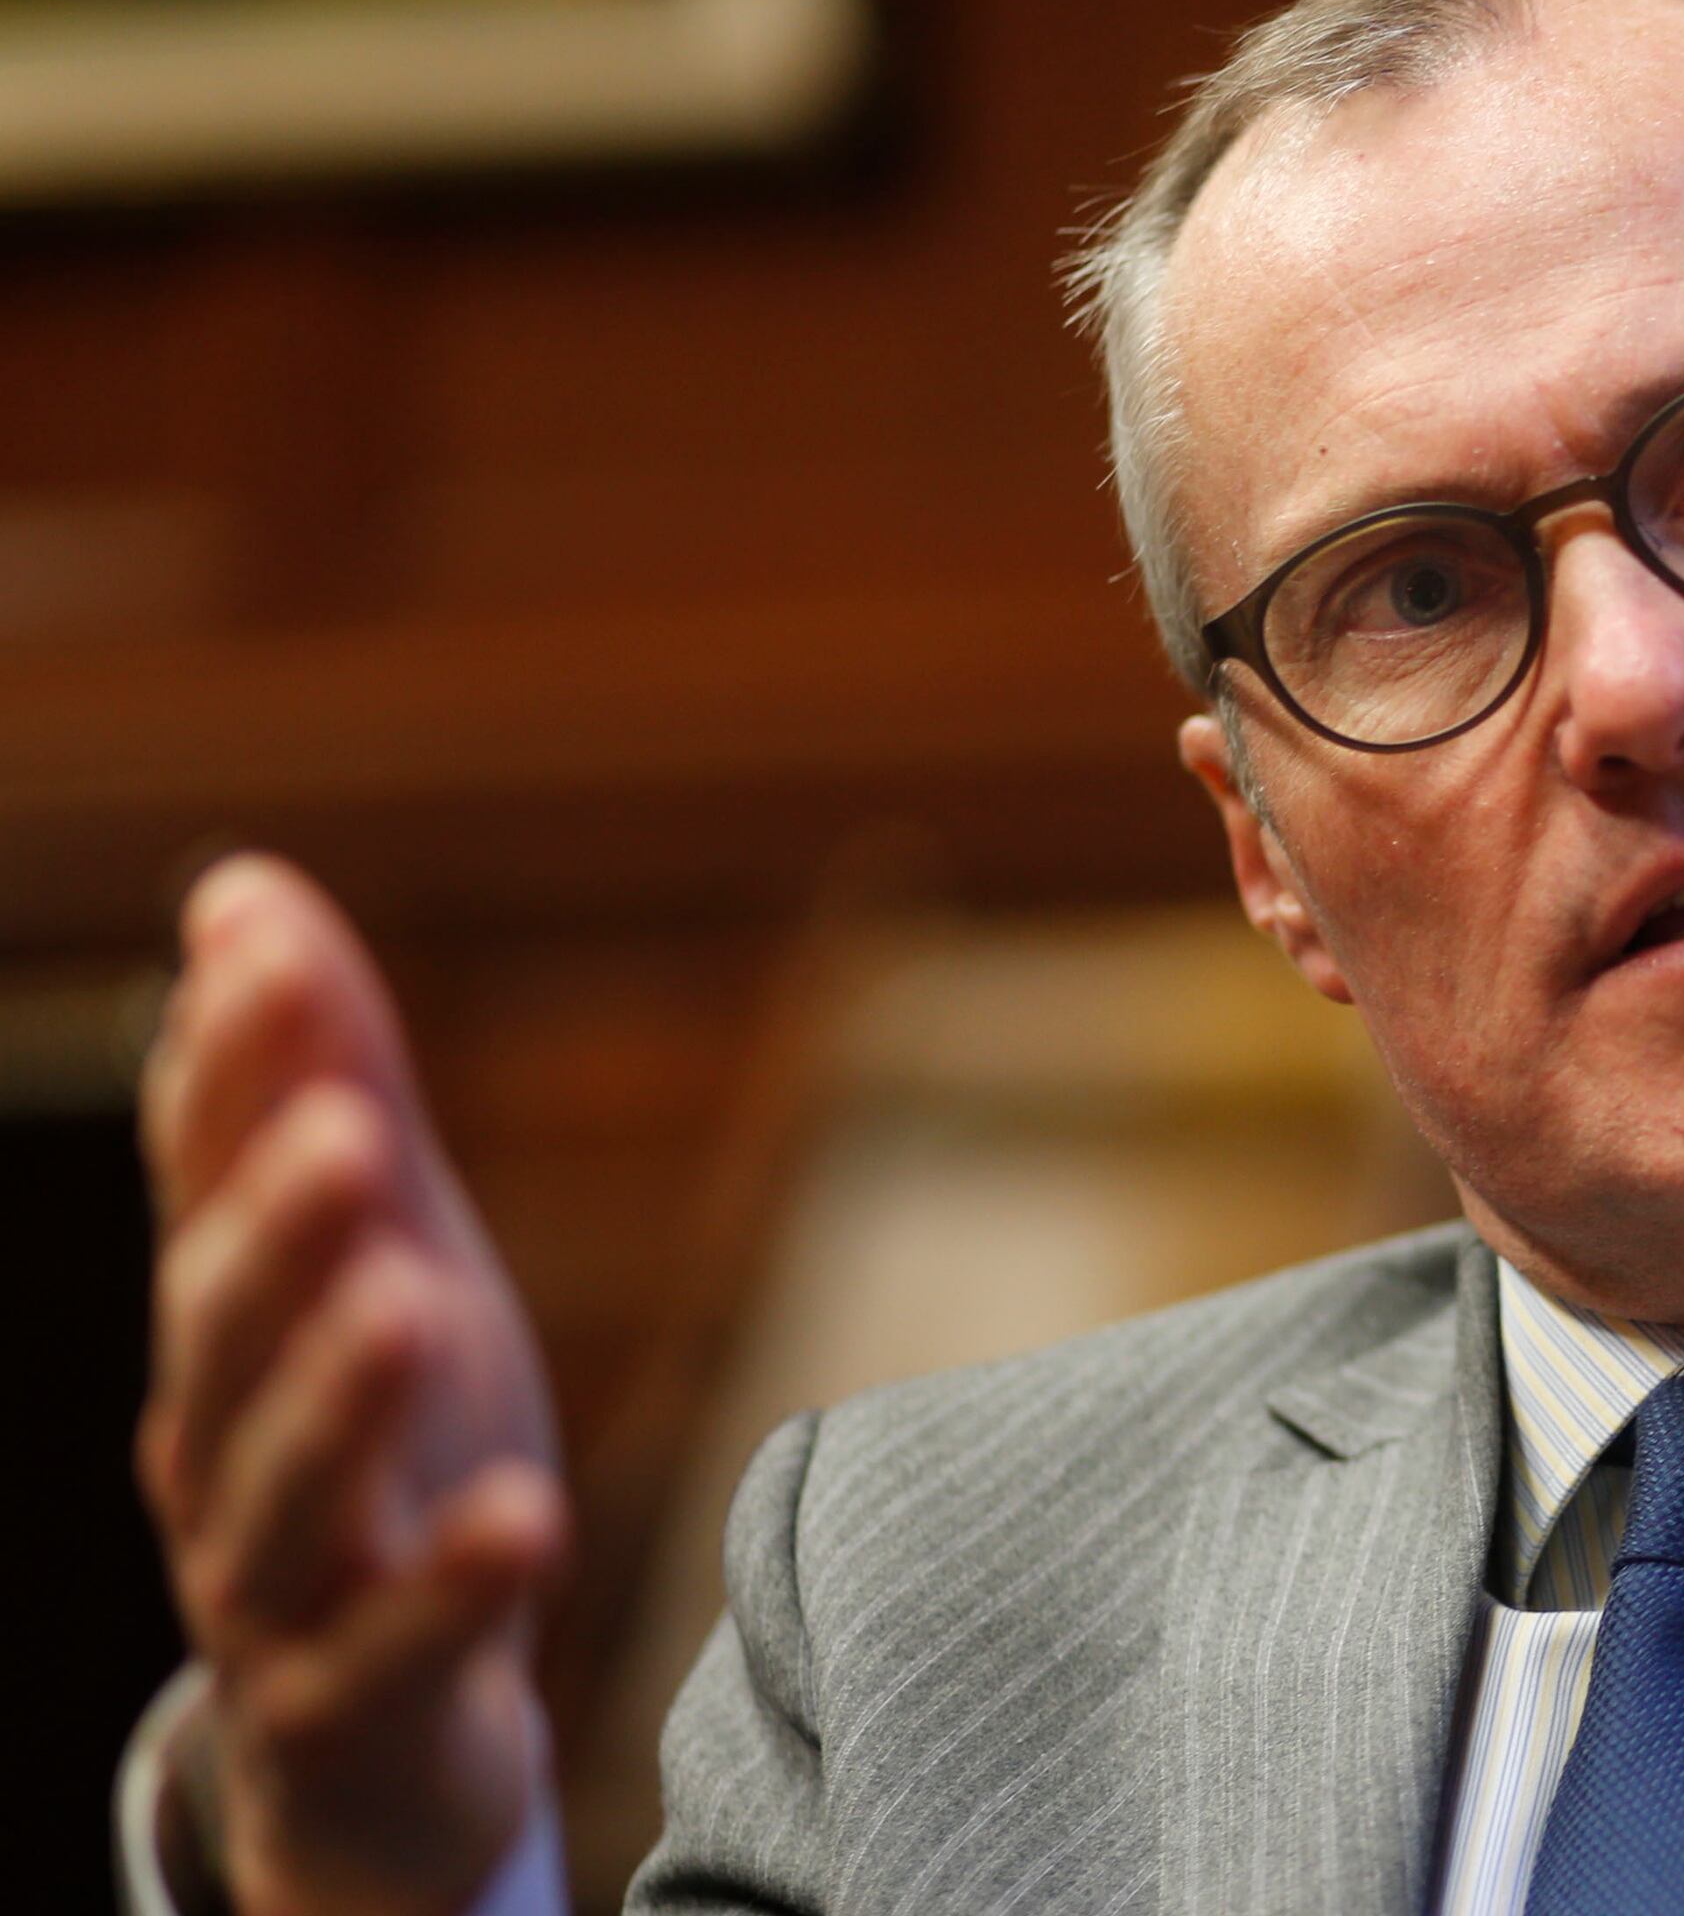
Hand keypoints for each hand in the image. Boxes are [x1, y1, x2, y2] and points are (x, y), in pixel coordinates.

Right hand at [137, 855, 567, 1915]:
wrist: (378, 1738)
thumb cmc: (384, 1458)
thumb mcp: (381, 1253)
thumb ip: (327, 1087)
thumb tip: (244, 891)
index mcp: (230, 1326)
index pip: (209, 1180)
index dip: (233, 1066)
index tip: (263, 943)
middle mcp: (220, 1444)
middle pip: (228, 1329)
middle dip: (274, 1226)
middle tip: (344, 1128)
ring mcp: (271, 1585)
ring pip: (281, 1489)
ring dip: (338, 1395)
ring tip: (412, 1299)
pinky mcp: (345, 1703)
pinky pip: (392, 1645)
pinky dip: (451, 1586)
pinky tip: (528, 1518)